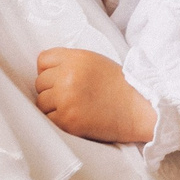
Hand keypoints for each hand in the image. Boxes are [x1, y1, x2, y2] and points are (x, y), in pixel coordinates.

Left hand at [33, 47, 155, 143]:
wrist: (139, 109)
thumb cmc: (121, 86)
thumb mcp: (96, 62)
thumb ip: (72, 63)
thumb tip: (45, 71)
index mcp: (77, 58)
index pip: (43, 60)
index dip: (49, 71)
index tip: (58, 79)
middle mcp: (68, 76)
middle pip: (40, 83)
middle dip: (51, 90)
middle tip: (71, 97)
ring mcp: (66, 98)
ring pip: (41, 103)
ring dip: (53, 107)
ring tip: (74, 108)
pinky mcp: (68, 120)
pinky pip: (48, 120)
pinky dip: (58, 121)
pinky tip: (75, 118)